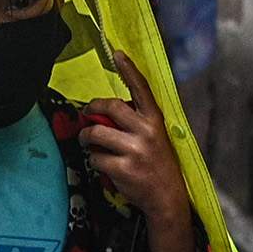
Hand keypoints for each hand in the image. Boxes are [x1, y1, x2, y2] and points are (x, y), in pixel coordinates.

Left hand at [79, 49, 197, 251]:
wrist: (167, 198)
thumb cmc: (158, 165)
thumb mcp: (155, 138)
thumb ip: (137, 122)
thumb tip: (107, 110)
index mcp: (155, 121)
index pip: (141, 89)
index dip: (129, 70)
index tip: (117, 53)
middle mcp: (146, 131)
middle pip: (109, 107)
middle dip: (92, 109)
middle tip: (86, 115)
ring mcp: (135, 150)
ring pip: (96, 133)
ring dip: (86, 137)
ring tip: (87, 142)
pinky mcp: (123, 168)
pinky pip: (95, 157)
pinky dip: (93, 160)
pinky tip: (102, 164)